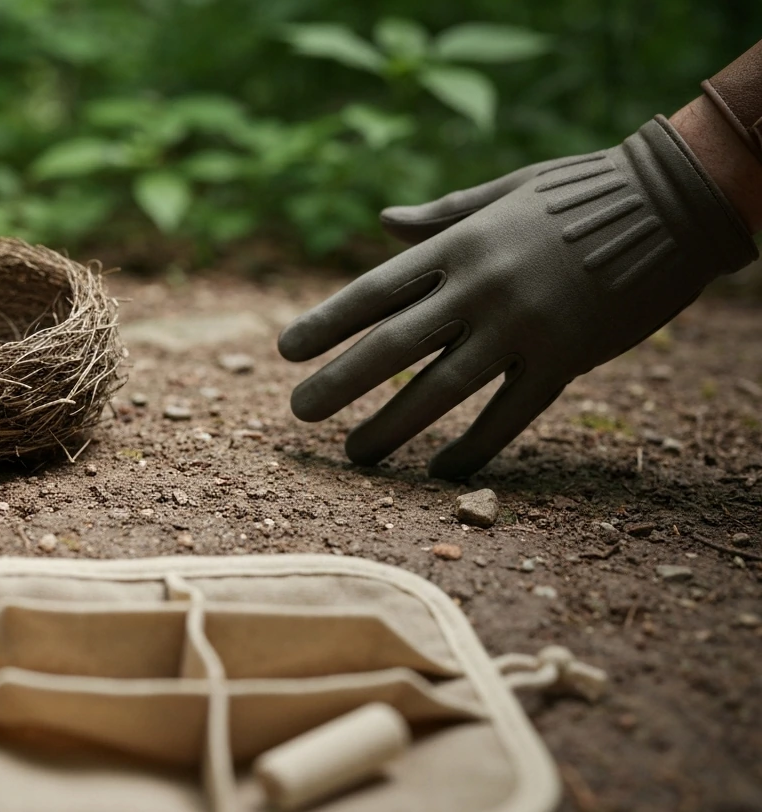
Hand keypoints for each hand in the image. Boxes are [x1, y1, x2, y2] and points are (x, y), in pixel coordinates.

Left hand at [279, 117, 757, 479]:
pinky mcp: (566, 358)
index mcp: (459, 245)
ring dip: (393, 425)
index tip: (287, 350)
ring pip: (442, 389)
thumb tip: (382, 222)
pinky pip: (509, 415)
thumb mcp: (501, 194)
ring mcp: (523, 326)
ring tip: (354, 453)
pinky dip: (475, 447)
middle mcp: (481, 287)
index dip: (327, 322)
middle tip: (298, 411)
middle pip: (394, 344)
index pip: (375, 290)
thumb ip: (440, 218)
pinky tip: (442, 470)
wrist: (673, 203)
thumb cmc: (577, 195)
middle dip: (340, 381)